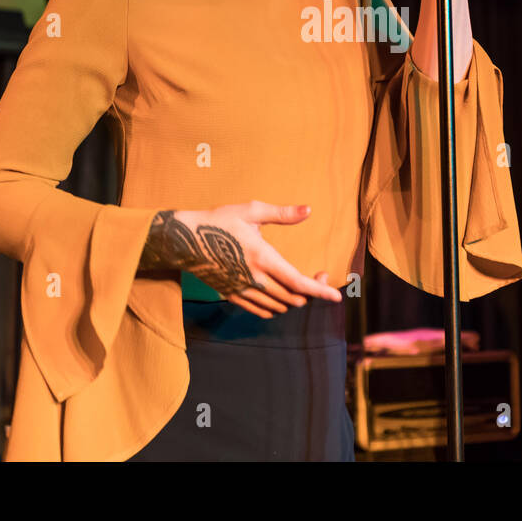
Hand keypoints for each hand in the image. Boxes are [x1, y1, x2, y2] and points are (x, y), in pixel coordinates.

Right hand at [159, 203, 343, 317]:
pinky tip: (280, 294)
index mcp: (263, 257)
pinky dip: (276, 306)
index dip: (320, 290)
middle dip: (312, 291)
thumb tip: (308, 210)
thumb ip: (282, 214)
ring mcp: (242, 290)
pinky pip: (261, 310)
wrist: (184, 239)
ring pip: (279, 306)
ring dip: (295, 299)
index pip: (298, 281)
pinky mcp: (232, 295)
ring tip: (300, 282)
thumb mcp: (251, 211)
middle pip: (293, 297)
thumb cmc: (219, 220)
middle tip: (319, 274)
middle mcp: (254, 278)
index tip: (337, 296)